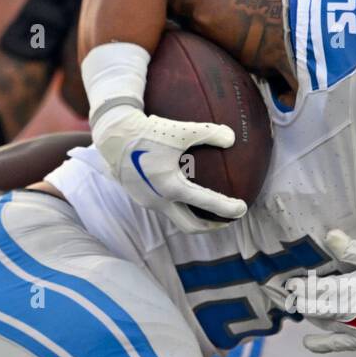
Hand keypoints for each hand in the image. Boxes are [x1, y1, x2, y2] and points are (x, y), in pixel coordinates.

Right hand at [84, 42, 244, 233]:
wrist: (112, 133)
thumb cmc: (146, 130)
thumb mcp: (179, 129)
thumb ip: (208, 132)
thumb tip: (232, 138)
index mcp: (171, 188)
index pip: (206, 204)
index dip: (227, 208)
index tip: (243, 209)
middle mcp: (158, 200)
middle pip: (190, 226)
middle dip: (211, 227)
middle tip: (227, 220)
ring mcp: (147, 201)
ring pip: (175, 217)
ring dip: (194, 216)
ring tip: (209, 210)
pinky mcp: (139, 195)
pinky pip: (164, 205)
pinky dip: (179, 205)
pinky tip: (185, 191)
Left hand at [281, 230, 355, 352]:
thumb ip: (352, 249)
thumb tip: (330, 235)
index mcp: (350, 287)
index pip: (317, 288)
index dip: (301, 286)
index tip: (292, 283)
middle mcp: (347, 310)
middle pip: (315, 307)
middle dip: (301, 301)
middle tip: (292, 295)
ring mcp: (353, 328)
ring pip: (322, 322)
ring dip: (310, 315)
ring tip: (302, 308)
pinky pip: (337, 344)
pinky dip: (320, 344)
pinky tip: (308, 342)